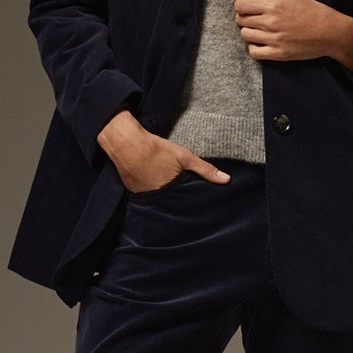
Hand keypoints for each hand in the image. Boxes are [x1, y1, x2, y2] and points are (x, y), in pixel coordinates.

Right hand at [97, 114, 230, 192]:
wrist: (126, 144)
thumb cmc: (156, 150)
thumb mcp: (184, 157)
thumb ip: (205, 169)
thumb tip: (226, 180)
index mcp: (170, 193)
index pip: (184, 205)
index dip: (190, 204)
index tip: (197, 208)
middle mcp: (156, 199)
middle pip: (171, 204)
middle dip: (177, 203)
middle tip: (183, 199)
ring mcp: (142, 196)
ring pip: (158, 200)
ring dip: (163, 197)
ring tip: (169, 192)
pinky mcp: (133, 191)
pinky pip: (146, 195)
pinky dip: (151, 191)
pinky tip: (154, 184)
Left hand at [233, 0, 352, 68]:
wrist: (331, 32)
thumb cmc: (313, 11)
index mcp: (274, 5)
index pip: (240, 5)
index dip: (241, 5)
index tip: (247, 7)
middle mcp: (272, 22)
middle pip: (240, 20)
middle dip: (245, 18)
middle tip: (256, 19)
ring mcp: (275, 39)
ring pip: (245, 35)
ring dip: (249, 32)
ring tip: (260, 30)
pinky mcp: (279, 54)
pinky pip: (254, 52)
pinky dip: (254, 47)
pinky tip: (262, 43)